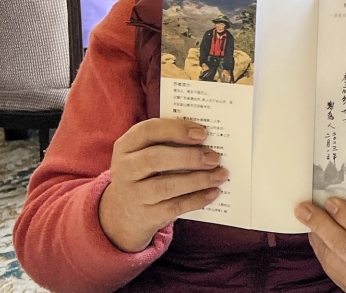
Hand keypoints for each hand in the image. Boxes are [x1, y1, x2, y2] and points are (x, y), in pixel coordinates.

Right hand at [97, 119, 227, 252]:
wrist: (126, 212)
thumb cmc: (147, 172)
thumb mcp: (148, 153)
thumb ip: (171, 142)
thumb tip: (207, 140)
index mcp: (126, 146)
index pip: (147, 131)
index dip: (176, 130)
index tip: (202, 133)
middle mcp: (124, 169)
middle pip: (154, 158)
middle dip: (188, 157)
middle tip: (214, 158)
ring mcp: (132, 195)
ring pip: (165, 186)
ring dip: (197, 180)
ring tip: (220, 175)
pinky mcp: (145, 216)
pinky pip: (173, 207)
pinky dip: (196, 199)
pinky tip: (213, 192)